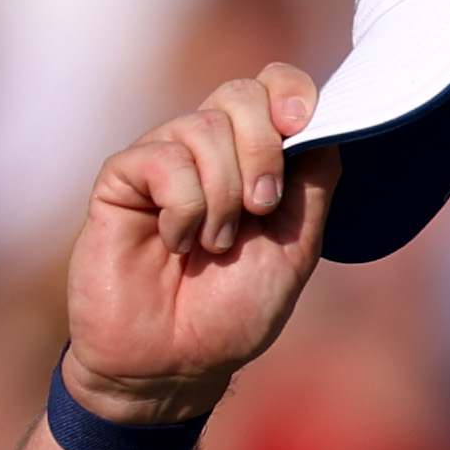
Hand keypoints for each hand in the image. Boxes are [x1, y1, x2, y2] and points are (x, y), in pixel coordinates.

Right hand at [61, 64, 337, 425]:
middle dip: (263, 150)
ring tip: (214, 245)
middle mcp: (207, 151)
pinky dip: (184, 208)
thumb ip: (312, 187)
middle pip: (240, 94)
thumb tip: (328, 125)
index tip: (302, 123)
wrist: (174, 362)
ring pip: (203, 128)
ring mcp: (162, 161)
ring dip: (224, 196)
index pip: (271, 87)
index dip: (290, 90)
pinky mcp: (121, 179)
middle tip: (262, 210)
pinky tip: (175, 242)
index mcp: (254, 160)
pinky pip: (162, 160)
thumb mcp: (294, 249)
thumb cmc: (233, 311)